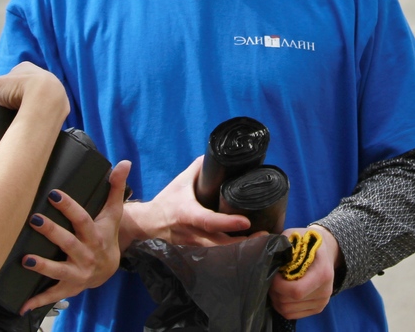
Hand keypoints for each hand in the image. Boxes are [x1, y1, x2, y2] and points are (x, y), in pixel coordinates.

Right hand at [0, 62, 68, 118]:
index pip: (12, 77)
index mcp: (26, 68)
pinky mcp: (60, 106)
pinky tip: (34, 122)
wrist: (45, 100)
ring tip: (20, 118)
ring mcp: (53, 91)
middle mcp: (42, 76)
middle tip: (8, 110)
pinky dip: (41, 116)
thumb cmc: (19, 89)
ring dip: (31, 107)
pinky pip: (48, 111)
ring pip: (38, 99)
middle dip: (18, 97)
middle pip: (26, 88)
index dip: (3, 88)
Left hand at [17, 160, 132, 314]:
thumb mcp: (113, 212)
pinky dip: (38, 301)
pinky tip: (23, 304)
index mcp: (95, 235)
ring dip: (43, 266)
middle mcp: (87, 255)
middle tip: (34, 219)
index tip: (54, 194)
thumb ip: (115, 187)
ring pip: (59, 270)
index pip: (82, 220)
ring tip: (25, 259)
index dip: (69, 207)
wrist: (110, 268)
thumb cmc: (106, 234)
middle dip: (52, 232)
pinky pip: (53, 295)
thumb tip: (124, 162)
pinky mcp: (69, 287)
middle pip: (68, 243)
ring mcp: (78, 273)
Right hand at [119, 156, 252, 249]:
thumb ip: (197, 169)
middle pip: (221, 244)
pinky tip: (249, 250)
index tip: (246, 221)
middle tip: (265, 235)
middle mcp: (193, 234)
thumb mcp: (179, 183)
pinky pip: (218, 257)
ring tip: (262, 243)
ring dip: (242, 250)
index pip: (209, 221)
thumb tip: (214, 157)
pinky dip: (233, 255)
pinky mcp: (198, 253)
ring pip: (221, 254)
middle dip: (244, 242)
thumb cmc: (166, 202)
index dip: (228, 222)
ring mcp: (195, 247)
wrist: (148, 224)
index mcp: (188, 215)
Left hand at [269, 225, 339, 319]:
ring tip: (275, 284)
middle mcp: (324, 291)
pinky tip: (281, 293)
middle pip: (289, 302)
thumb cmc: (308, 241)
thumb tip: (268, 254)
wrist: (327, 250)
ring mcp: (322, 302)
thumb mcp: (295, 236)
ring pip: (288, 310)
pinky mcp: (317, 308)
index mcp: (322, 273)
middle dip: (274, 291)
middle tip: (270, 278)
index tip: (272, 274)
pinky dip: (282, 305)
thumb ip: (282, 245)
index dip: (278, 285)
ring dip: (276, 299)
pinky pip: (293, 315)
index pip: (296, 291)